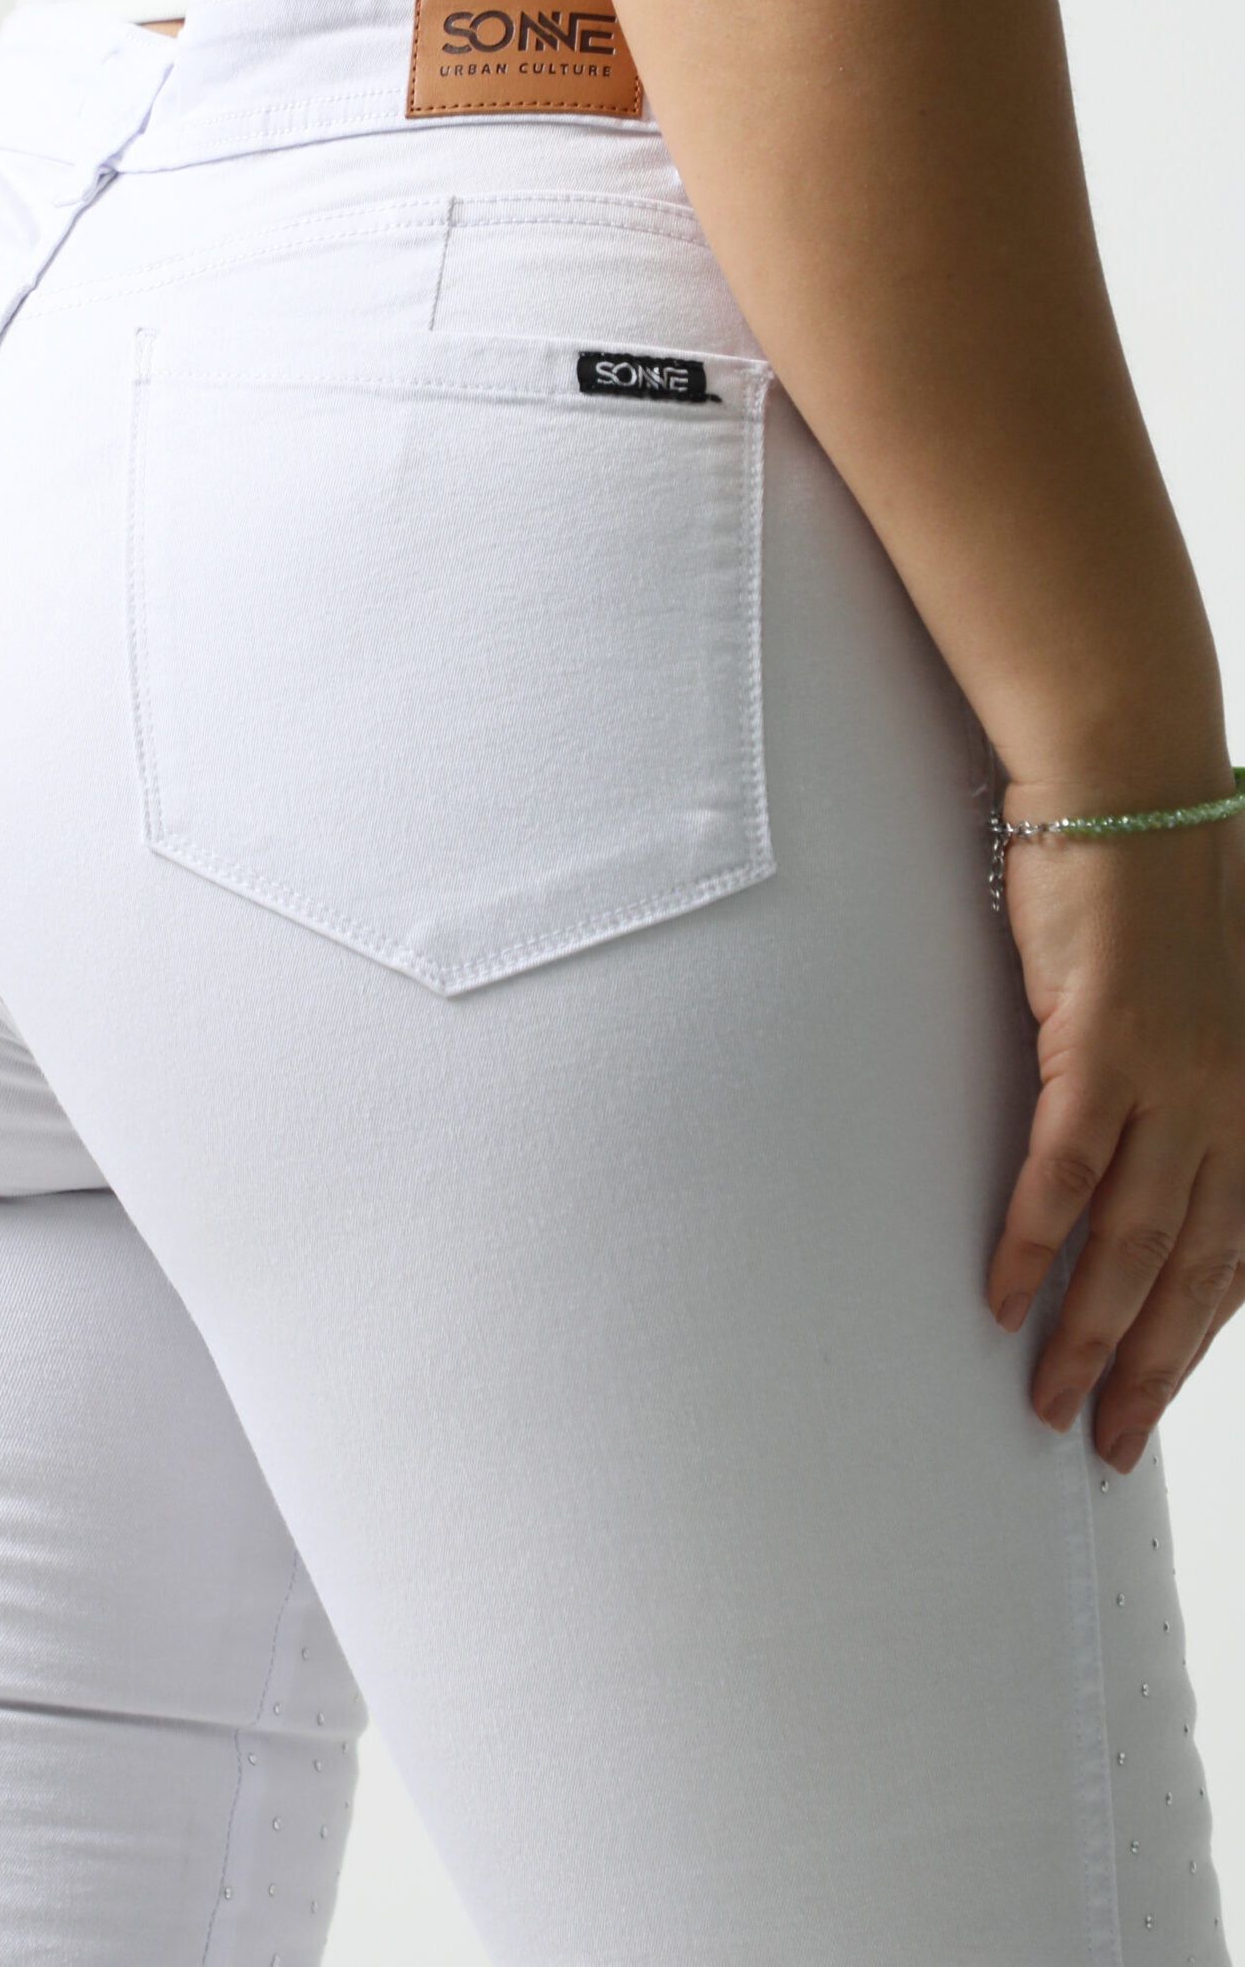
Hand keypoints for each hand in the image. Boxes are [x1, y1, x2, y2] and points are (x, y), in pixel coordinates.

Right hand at [987, 801, 1244, 1468]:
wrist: (1132, 784)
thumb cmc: (1157, 873)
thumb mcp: (1198, 987)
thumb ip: (1186, 1065)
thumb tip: (1140, 1126)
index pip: (1235, 1249)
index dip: (1194, 1336)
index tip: (1151, 1399)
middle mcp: (1234, 1098)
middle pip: (1194, 1269)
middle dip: (1150, 1369)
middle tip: (1103, 1442)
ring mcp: (1175, 1076)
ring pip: (1136, 1240)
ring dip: (1092, 1332)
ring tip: (1049, 1399)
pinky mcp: (1104, 1044)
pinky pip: (1068, 1170)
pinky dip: (1038, 1242)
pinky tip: (1005, 1296)